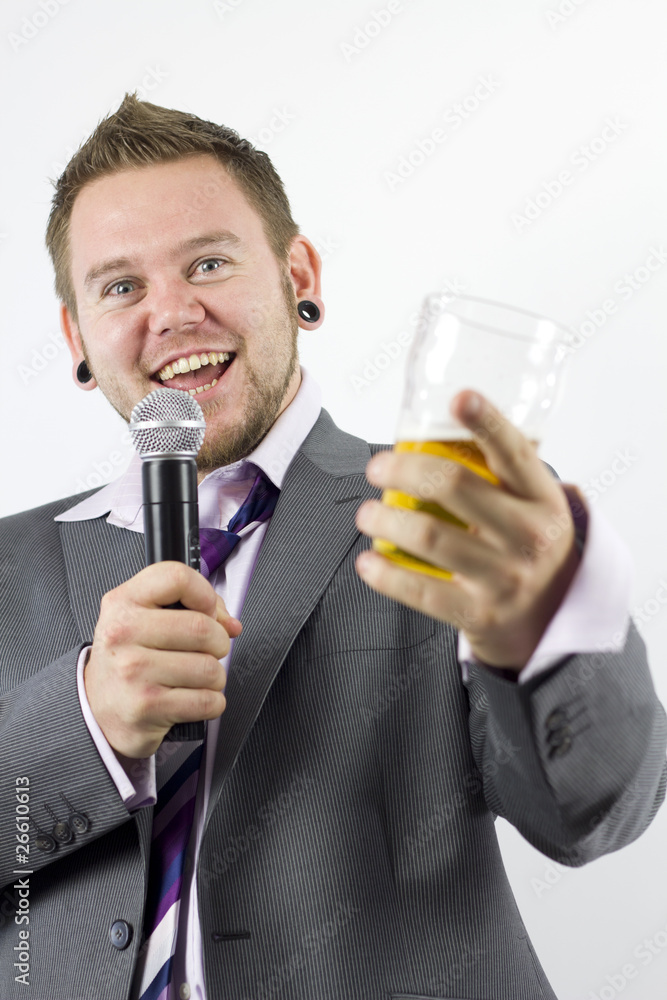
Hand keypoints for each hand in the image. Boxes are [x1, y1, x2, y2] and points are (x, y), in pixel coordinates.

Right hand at [84, 562, 242, 756]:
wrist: (99, 708)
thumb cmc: (129, 659)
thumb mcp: (144, 619)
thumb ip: (192, 608)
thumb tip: (230, 624)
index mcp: (123, 602)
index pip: (177, 578)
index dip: (205, 594)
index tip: (208, 610)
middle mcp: (123, 633)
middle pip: (202, 627)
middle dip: (219, 642)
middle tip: (208, 650)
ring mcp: (133, 670)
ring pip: (210, 668)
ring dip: (215, 677)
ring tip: (196, 678)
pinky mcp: (147, 705)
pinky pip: (207, 700)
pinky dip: (211, 703)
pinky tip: (191, 698)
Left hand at [354, 391, 579, 670]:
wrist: (554, 615)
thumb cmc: (528, 542)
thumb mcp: (534, 503)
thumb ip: (501, 470)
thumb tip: (437, 422)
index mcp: (543, 499)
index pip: (515, 452)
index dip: (487, 421)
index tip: (459, 397)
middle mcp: (529, 536)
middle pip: (455, 486)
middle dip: (403, 469)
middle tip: (376, 467)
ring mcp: (505, 577)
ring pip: (429, 536)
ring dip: (385, 519)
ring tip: (366, 513)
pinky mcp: (480, 613)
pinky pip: (422, 591)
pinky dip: (386, 575)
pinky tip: (367, 561)